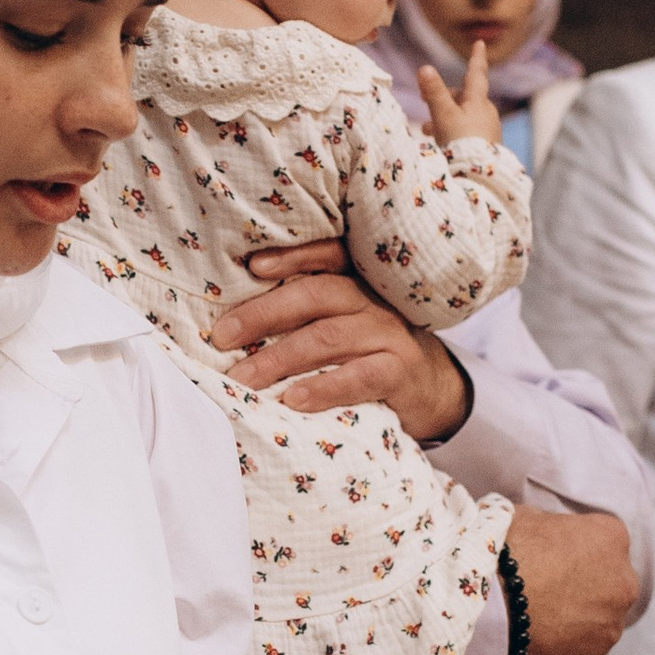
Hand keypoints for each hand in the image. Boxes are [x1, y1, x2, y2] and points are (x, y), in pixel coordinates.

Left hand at [207, 240, 469, 438]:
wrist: (432, 389)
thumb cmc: (369, 351)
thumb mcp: (344, 321)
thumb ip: (306, 311)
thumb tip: (234, 320)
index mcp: (357, 280)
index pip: (328, 255)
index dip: (293, 256)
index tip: (253, 267)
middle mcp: (374, 300)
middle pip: (317, 295)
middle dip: (264, 314)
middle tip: (222, 337)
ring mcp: (390, 334)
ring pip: (329, 338)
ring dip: (279, 358)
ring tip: (243, 379)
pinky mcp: (400, 372)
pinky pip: (360, 377)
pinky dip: (324, 388)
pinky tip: (293, 400)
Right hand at [419, 46, 502, 151]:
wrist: (478, 176)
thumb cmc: (461, 143)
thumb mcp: (443, 115)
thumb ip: (433, 92)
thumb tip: (425, 67)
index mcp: (478, 100)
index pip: (476, 73)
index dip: (476, 57)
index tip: (480, 42)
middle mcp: (487, 111)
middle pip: (464, 96)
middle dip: (444, 98)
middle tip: (424, 105)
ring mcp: (488, 128)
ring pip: (463, 115)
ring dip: (445, 118)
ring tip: (427, 130)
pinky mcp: (486, 144)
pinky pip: (468, 130)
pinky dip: (453, 131)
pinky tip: (443, 143)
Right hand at [502, 508, 640, 654]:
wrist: (484, 608)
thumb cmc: (502, 554)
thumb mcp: (525, 518)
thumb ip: (549, 526)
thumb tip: (546, 535)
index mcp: (611, 538)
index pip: (603, 540)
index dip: (574, 549)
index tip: (551, 557)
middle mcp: (623, 583)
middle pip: (608, 583)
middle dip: (583, 586)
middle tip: (544, 590)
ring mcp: (610, 626)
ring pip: (597, 621)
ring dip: (575, 620)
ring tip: (536, 620)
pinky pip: (580, 652)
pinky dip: (563, 648)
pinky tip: (536, 642)